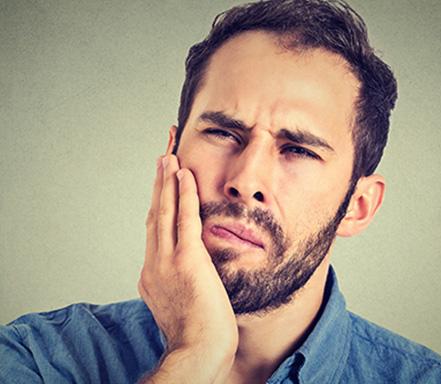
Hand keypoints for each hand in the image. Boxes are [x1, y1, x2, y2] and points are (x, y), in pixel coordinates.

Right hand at [138, 154, 237, 382]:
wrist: (198, 353)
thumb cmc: (197, 334)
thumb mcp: (181, 303)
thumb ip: (178, 282)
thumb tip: (184, 271)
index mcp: (152, 272)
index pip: (155, 228)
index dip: (158, 201)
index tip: (163, 181)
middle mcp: (153, 262)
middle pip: (155, 212)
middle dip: (159, 181)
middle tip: (163, 153)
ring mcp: (166, 261)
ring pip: (164, 210)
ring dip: (166, 180)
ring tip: (168, 154)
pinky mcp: (186, 260)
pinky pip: (184, 218)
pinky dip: (183, 193)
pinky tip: (184, 174)